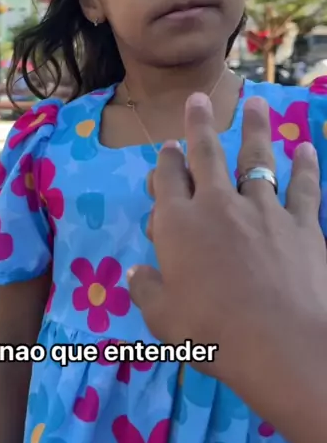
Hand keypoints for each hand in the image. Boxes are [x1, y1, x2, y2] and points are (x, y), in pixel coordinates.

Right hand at [128, 92, 326, 386]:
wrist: (282, 343)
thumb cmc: (214, 333)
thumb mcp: (164, 319)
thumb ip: (147, 291)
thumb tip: (136, 273)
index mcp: (178, 225)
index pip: (167, 180)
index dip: (166, 160)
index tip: (168, 145)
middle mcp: (218, 205)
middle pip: (206, 155)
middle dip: (199, 124)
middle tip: (198, 99)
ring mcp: (262, 209)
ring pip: (256, 159)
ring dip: (254, 128)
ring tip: (255, 102)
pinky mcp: (301, 223)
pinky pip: (303, 187)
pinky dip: (305, 166)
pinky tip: (305, 147)